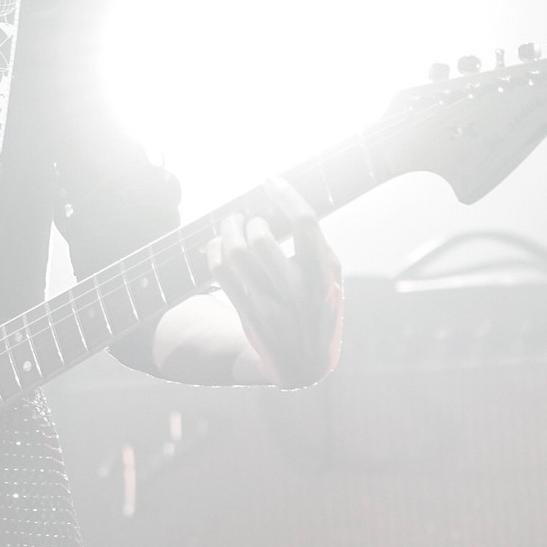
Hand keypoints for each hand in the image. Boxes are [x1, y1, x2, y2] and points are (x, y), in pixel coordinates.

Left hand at [207, 180, 342, 388]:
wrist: (304, 365)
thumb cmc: (319, 310)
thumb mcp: (332, 281)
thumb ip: (317, 247)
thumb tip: (287, 203)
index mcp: (323, 275)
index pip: (305, 224)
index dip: (286, 195)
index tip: (271, 181)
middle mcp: (296, 290)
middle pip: (261, 240)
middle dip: (251, 220)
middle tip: (250, 218)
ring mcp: (268, 304)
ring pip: (235, 254)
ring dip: (228, 231)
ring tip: (232, 225)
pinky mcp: (246, 312)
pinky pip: (220, 272)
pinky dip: (214, 250)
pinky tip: (219, 244)